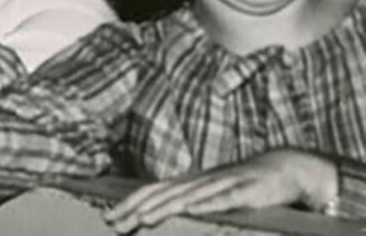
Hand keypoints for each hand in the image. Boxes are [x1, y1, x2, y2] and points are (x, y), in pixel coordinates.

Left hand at [105, 149, 338, 233]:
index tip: (109, 219)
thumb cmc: (240, 185)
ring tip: (144, 218)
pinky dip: (207, 204)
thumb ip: (187, 202)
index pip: (152, 192)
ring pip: (188, 196)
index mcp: (189, 183)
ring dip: (164, 207)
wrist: (281, 168)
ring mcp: (221, 184)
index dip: (129, 204)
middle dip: (136, 208)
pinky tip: (193, 209)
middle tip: (113, 222)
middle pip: (162, 194)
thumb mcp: (210, 193)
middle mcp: (199, 181)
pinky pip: (224, 198)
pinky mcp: (245, 191)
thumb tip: (159, 214)